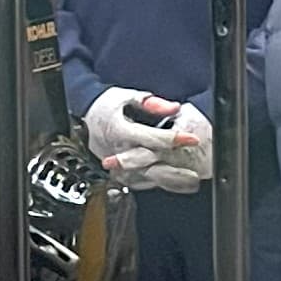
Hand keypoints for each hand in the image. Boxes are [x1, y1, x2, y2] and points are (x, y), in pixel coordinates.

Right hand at [84, 89, 214, 191]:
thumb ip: (151, 103)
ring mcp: (118, 166)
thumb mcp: (127, 96)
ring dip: (169, 180)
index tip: (191, 138)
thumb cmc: (108, 106)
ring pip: (147, 176)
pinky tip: (178, 184)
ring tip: (192, 182)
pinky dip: (160, 184)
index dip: (172, 139)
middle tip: (195, 171)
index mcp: (120, 131)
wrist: (85, 118)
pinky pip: (142, 182)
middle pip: (149, 163)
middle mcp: (118, 151)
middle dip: (173, 167)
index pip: (149, 138)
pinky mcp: (120, 174)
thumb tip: (173, 108)